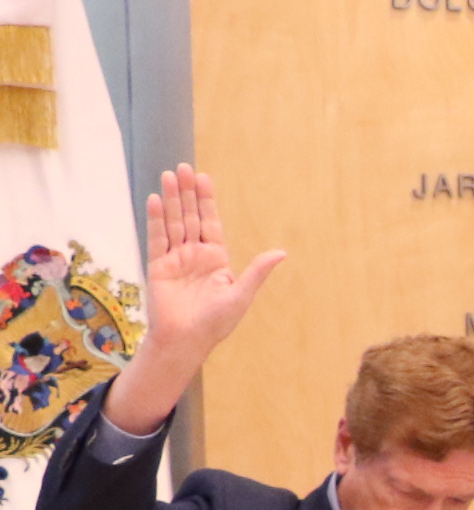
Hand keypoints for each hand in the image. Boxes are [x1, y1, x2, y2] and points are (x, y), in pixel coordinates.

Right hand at [102, 165, 287, 431]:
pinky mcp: (158, 267)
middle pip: (190, 217)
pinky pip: (157, 239)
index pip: (211, 222)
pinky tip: (155, 200)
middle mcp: (194, 254)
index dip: (207, 200)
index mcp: (216, 259)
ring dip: (171, 200)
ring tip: (169, 176)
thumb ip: (257, 272)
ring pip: (173, 223)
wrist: (187, 341)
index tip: (204, 178)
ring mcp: (175, 259)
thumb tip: (282, 252)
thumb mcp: (240, 295)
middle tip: (183, 167)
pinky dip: (156, 220)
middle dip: (187, 193)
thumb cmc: (216, 323)